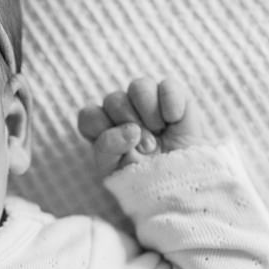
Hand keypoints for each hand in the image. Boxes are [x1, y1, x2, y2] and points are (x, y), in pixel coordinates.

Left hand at [75, 77, 206, 175]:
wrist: (179, 181)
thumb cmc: (143, 176)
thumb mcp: (115, 170)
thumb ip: (108, 148)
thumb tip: (130, 129)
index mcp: (104, 127)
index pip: (89, 115)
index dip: (102, 130)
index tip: (119, 149)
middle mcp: (123, 110)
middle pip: (113, 100)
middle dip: (129, 126)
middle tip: (146, 148)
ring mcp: (148, 100)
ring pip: (138, 87)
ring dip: (148, 112)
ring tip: (159, 131)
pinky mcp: (174, 96)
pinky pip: (167, 86)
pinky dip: (170, 104)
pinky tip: (174, 120)